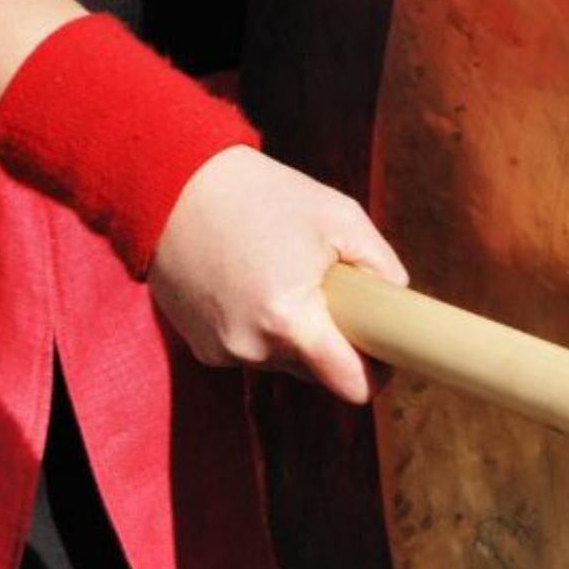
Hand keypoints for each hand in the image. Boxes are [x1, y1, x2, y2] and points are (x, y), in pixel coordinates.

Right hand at [147, 145, 405, 403]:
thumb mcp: (340, 216)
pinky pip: (250, 350)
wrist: (170, 182)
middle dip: (333, 342)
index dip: (376, 373)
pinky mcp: (199, 346)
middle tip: (329, 292)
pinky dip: (259, 326)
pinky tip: (249, 282)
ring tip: (280, 275)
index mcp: (290, 322)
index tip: (384, 351)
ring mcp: (222, 352)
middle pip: (318, 374)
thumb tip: (398, 302)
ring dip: (294, 333)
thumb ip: (381, 266)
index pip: (351, 386)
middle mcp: (252, 349)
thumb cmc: (261, 194)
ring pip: (283, 362)